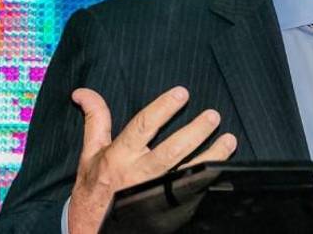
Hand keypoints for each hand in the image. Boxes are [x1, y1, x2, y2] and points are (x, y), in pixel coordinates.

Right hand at [66, 86, 236, 233]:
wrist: (91, 230)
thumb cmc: (93, 188)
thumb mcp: (90, 153)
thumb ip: (95, 120)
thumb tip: (82, 91)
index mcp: (120, 156)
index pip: (143, 126)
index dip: (163, 108)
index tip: (182, 93)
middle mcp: (139, 174)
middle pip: (172, 150)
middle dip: (195, 132)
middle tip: (213, 115)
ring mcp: (155, 192)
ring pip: (188, 172)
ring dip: (211, 155)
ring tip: (230, 140)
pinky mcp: (168, 207)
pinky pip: (191, 191)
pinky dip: (208, 179)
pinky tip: (223, 167)